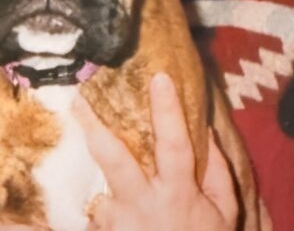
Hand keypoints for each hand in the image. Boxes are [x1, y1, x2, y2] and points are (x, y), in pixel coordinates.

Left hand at [73, 72, 237, 230]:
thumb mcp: (225, 210)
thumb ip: (218, 170)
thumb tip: (206, 130)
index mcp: (178, 192)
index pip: (175, 143)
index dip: (168, 110)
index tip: (160, 78)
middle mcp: (143, 204)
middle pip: (116, 161)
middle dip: (96, 128)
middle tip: (78, 100)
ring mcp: (119, 223)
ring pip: (95, 184)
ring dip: (83, 159)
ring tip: (69, 131)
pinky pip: (90, 212)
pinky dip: (84, 198)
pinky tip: (73, 182)